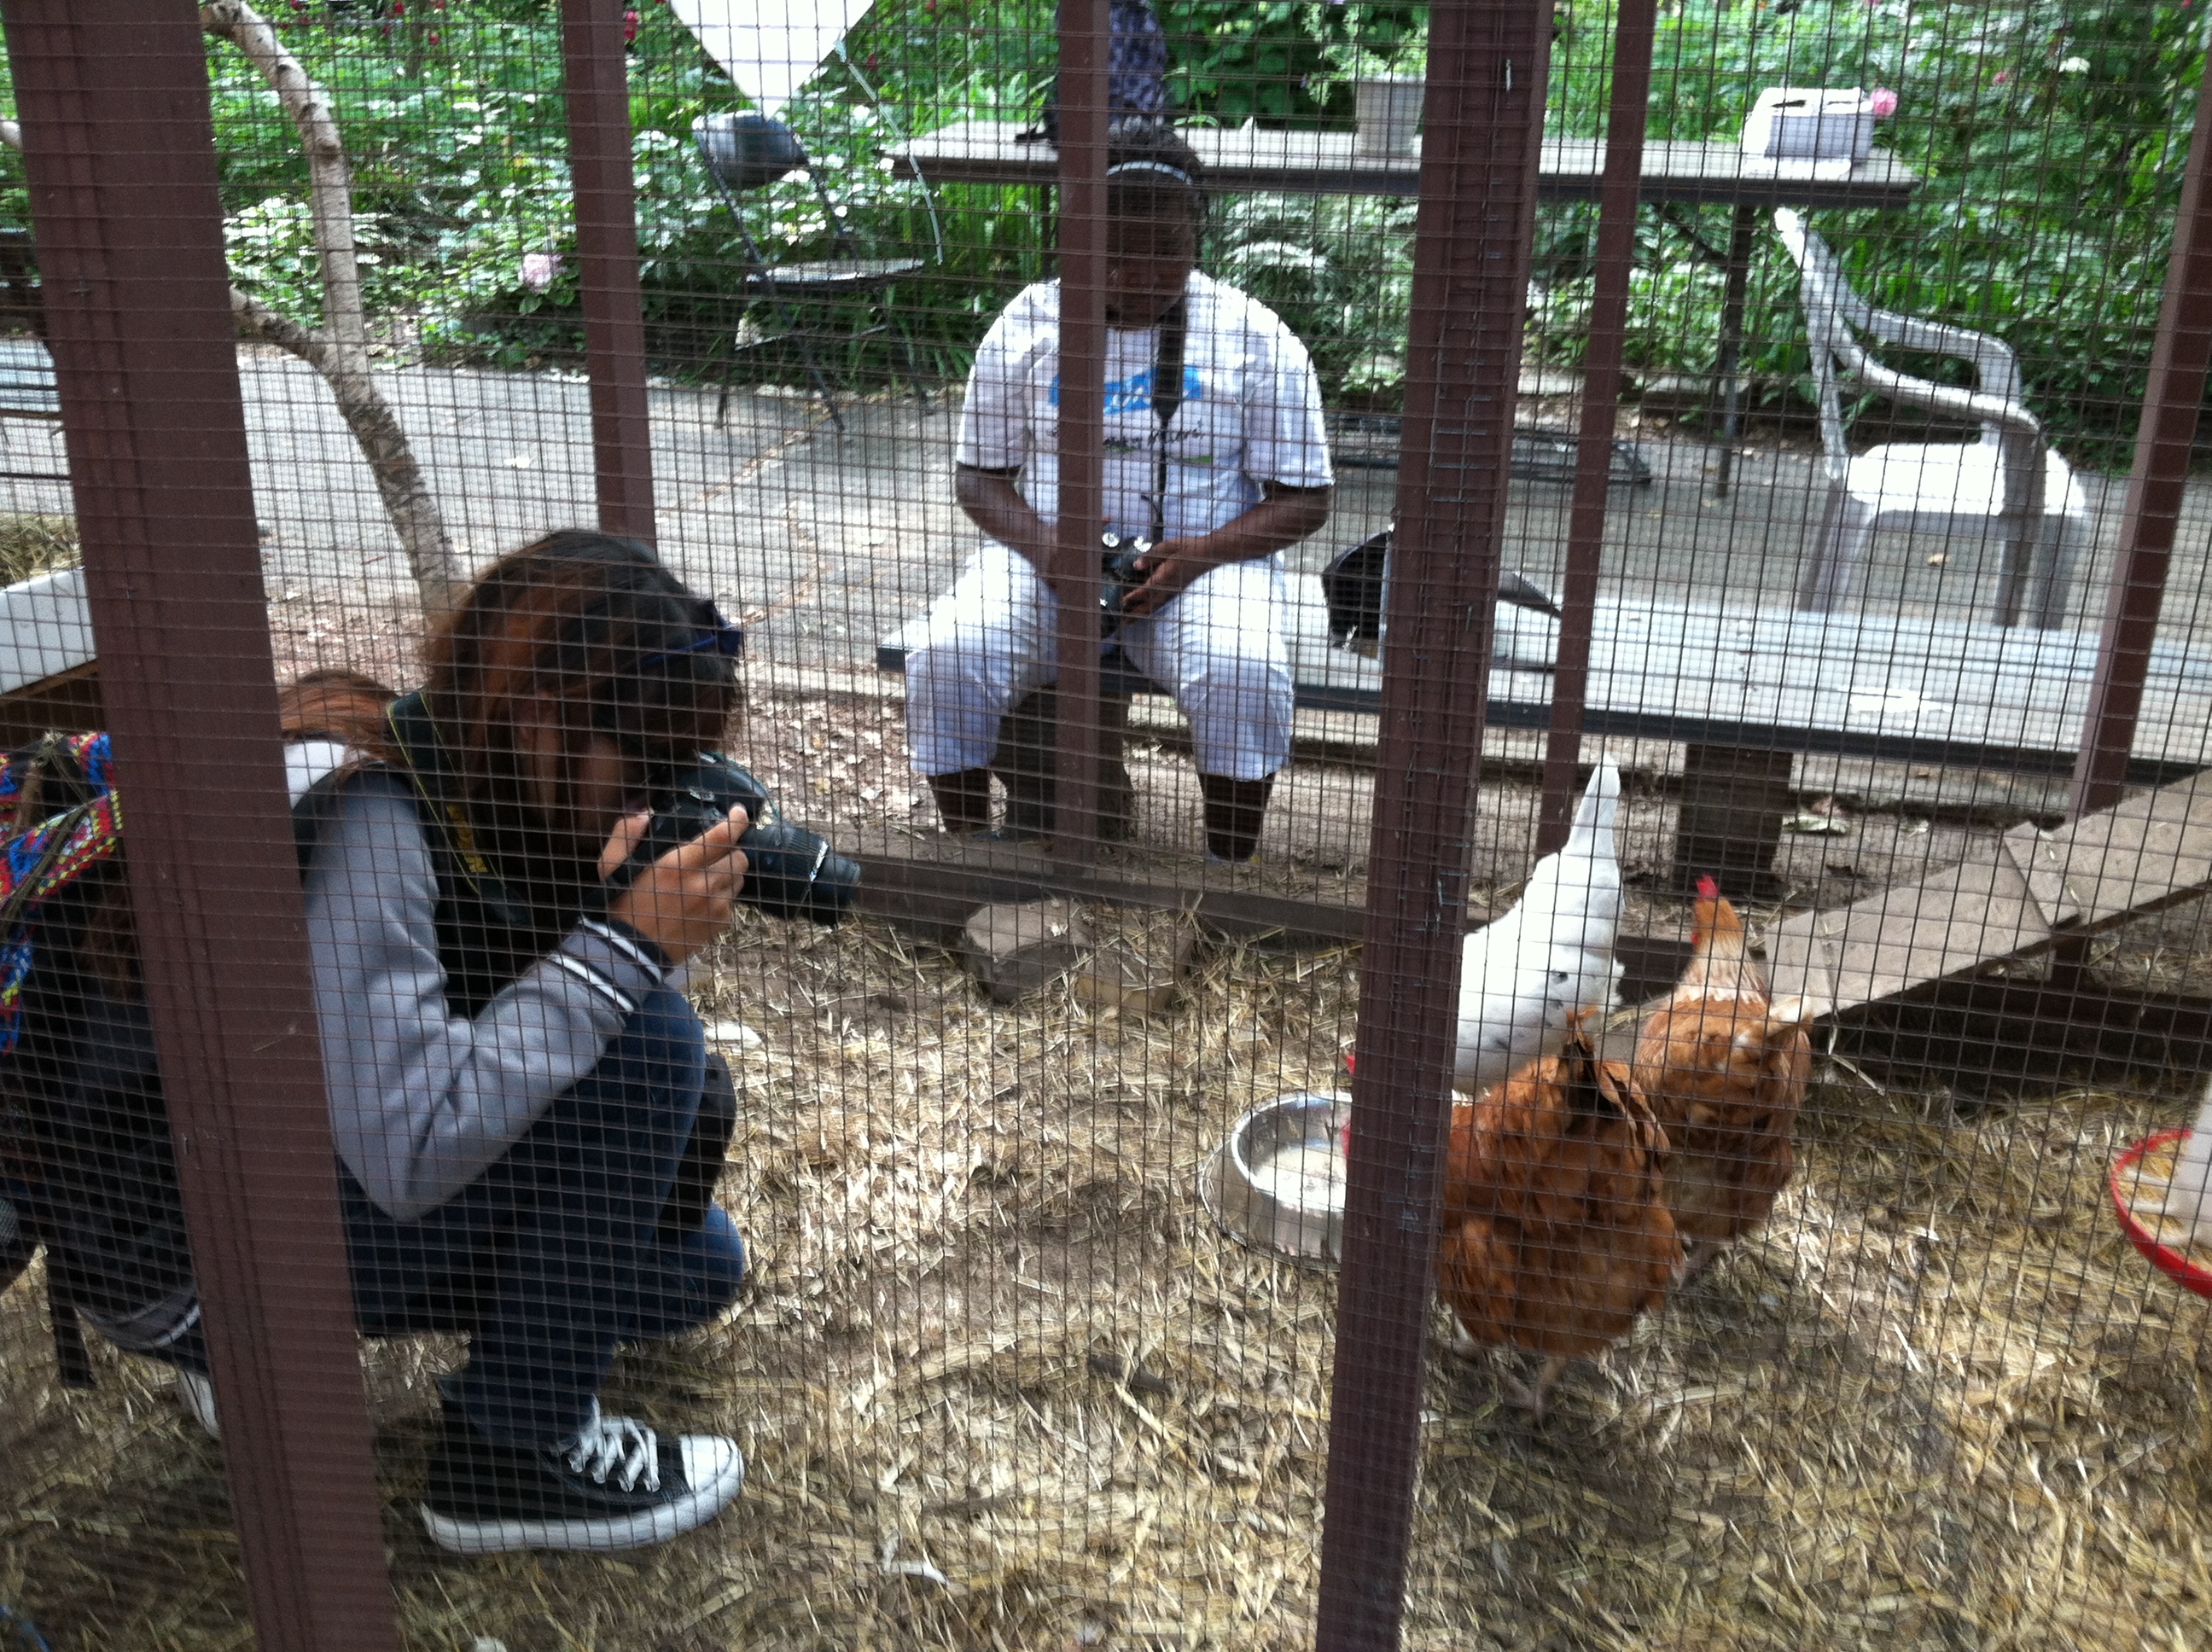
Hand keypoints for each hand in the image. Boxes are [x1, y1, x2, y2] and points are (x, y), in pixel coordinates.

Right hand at [604, 809, 749, 965]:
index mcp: (678, 866)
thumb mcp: (612, 865)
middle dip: (730, 851)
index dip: (736, 821)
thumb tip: (645, 812)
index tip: (739, 812)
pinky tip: (701, 901)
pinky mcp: (720, 925)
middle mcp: (703, 885)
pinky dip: (723, 897)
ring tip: (705, 878)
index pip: (722, 836)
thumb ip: (626, 833)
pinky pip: (732, 903)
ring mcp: (715, 907)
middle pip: (740, 857)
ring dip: (728, 873)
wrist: (630, 953)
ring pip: (739, 880)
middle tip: (714, 853)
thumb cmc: (621, 904)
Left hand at [1117, 536, 1221, 619]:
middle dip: (1135, 613)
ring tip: (1129, 621)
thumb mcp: (1168, 546)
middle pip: (1150, 604)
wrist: (1209, 554)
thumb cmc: (1188, 547)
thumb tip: (1135, 565)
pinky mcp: (1176, 591)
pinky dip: (1151, 609)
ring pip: (1155, 606)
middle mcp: (1170, 586)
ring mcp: (1174, 591)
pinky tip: (1145, 611)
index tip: (1123, 601)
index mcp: (1167, 575)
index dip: (1135, 596)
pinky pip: (1161, 604)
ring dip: (1141, 614)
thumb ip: (1150, 556)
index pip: (1148, 588)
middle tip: (1122, 622)